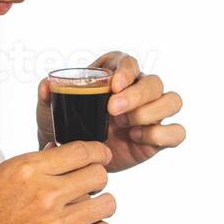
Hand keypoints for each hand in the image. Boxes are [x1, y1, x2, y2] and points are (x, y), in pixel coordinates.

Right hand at [0, 141, 113, 223]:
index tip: (99, 156)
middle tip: (88, 186)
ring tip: (86, 211)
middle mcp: (45, 193)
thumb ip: (24, 167)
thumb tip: (52, 155)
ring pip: (106, 204)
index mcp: (26, 168)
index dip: (96, 152)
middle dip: (96, 178)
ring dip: (99, 206)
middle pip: (99, 175)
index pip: (82, 150)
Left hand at [36, 51, 184, 172]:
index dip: (126, 71)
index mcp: (115, 75)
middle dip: (137, 95)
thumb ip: (47, 96)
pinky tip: (137, 139)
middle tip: (113, 111)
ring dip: (152, 112)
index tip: (112, 86)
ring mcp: (153, 113)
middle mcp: (139, 90)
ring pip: (172, 101)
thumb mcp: (50, 111)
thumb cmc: (66, 127)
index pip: (129, 62)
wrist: (75, 161)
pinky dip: (162, 134)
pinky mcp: (159, 137)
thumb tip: (46, 86)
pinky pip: (177, 132)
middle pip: (154, 82)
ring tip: (127, 127)